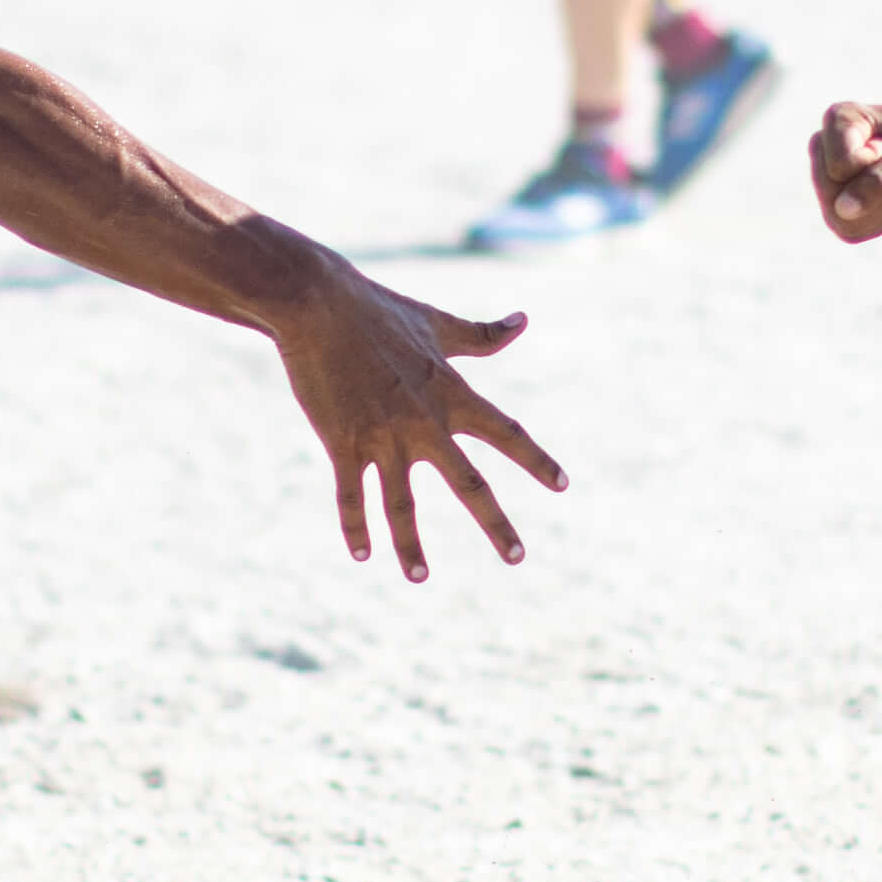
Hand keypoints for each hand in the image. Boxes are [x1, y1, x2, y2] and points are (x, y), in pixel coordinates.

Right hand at [266, 267, 563, 580]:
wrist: (318, 303)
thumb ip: (482, 336)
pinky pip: (351, 494)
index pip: (505, 432)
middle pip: (468, 482)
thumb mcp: (437, 323)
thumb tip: (524, 320)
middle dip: (495, 523)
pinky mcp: (342, 442)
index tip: (563, 485)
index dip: (536, 460)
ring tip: (420, 578)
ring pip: (402, 503)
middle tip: (518, 557)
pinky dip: (356, 526)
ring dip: (410, 544)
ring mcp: (382, 436)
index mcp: (451, 394)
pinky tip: (361, 554)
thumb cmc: (378, 309)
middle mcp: (424, 422)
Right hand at [808, 98, 881, 241]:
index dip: (874, 169)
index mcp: (841, 119)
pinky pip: (846, 231)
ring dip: (875, 212)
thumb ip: (881, 179)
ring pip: (835, 216)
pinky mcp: (839, 207)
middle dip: (872, 194)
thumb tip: (841, 209)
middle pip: (830, 191)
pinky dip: (875, 225)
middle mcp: (827, 147)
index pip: (839, 165)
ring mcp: (830, 179)